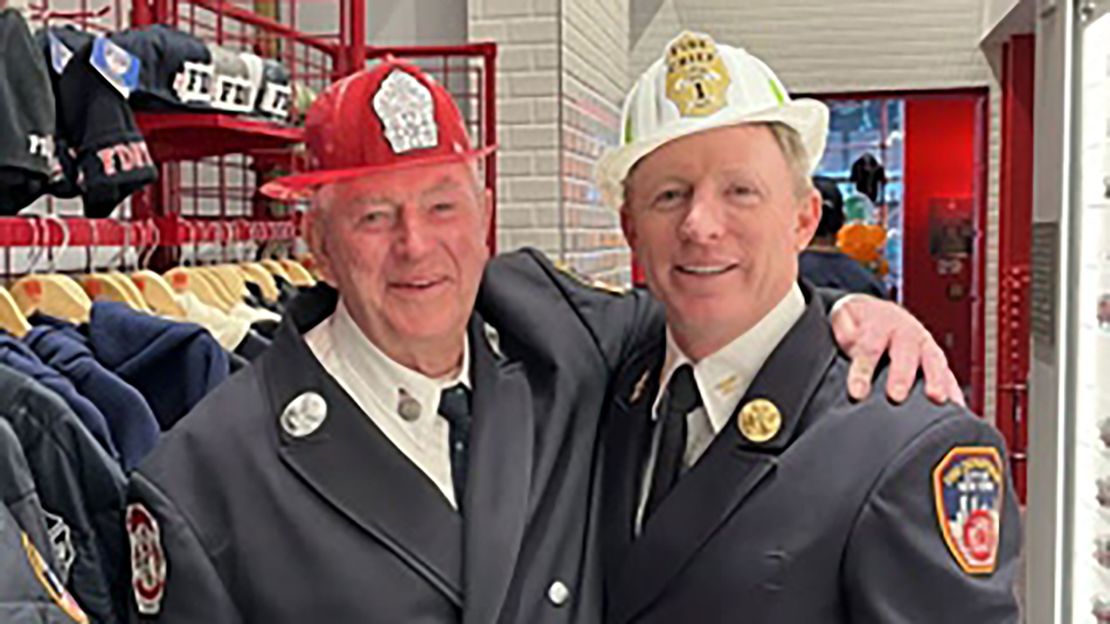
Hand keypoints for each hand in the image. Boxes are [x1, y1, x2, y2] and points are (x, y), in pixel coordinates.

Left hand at [830, 295, 963, 406]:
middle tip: (896, 396)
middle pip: (905, 354)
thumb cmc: (859, 321)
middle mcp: (907, 333)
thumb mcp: (844, 315)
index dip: (863, 370)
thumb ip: (844, 327)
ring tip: (937, 399)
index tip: (858, 392)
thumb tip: (850, 340)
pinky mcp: (936, 359)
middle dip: (901, 376)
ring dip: (936, 380)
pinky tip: (957, 405)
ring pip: (933, 361)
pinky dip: (953, 388)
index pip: (870, 348)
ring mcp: (925, 345)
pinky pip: (948, 373)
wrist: (879, 312)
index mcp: (881, 323)